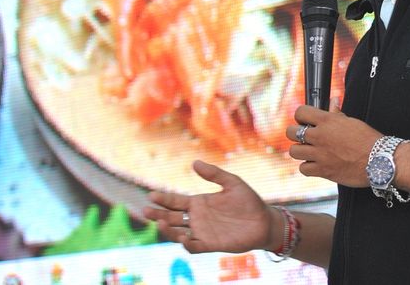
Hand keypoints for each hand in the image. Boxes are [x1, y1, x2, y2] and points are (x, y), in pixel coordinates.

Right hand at [143, 160, 274, 253]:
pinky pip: (194, 247)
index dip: (163, 199)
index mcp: (199, 203)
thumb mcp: (232, 182)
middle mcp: (197, 218)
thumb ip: (214, 174)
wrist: (264, 221)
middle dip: (158, 215)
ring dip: (168, 230)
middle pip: (172, 217)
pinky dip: (187, 244)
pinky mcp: (211, 244)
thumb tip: (194, 163)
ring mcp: (202, 232)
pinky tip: (184, 238)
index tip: (151, 195)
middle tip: (146, 210)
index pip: (175, 202)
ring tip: (162, 222)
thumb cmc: (248, 201)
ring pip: (178, 233)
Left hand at [286, 103, 381, 187]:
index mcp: (327, 121)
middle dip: (295, 133)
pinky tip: (316, 164)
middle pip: (290, 132)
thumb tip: (333, 101)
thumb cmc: (368, 140)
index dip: (301, 116)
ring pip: (293, 151)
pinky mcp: (323, 170)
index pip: (300, 112)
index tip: (305, 120)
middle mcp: (320, 136)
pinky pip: (303, 169)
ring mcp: (320, 154)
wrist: (379, 160)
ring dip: (300, 151)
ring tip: (309, 151)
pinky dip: (308, 167)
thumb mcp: (352, 122)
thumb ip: (337, 113)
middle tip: (304, 136)